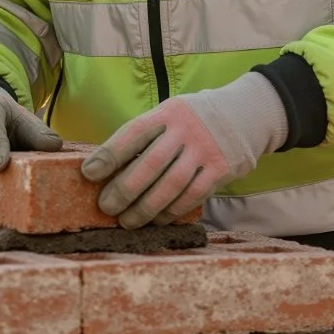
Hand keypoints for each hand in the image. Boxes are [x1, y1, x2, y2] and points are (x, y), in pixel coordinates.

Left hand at [80, 72, 287, 228]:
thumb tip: (108, 165)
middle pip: (150, 164)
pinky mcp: (220, 169)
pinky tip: (157, 219)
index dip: (109, 154)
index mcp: (168, 112)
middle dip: (124, 189)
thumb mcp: (170, 113)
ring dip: (145, 208)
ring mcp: (205, 150)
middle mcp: (186, 129)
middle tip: (106, 207)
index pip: (133, 132)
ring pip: (170, 185)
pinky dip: (171, 211)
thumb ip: (147, 135)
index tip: (88, 173)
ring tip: (127, 221)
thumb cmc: (194, 119)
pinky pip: (192, 196)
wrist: (245, 113)